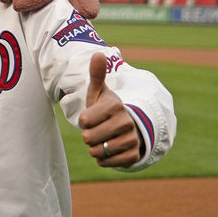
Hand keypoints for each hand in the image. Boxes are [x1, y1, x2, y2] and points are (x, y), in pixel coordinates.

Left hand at [79, 52, 142, 167]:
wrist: (125, 127)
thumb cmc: (105, 108)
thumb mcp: (99, 91)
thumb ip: (96, 74)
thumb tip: (99, 53)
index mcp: (115, 106)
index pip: (84, 120)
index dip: (83, 121)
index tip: (91, 116)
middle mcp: (126, 122)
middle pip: (89, 137)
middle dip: (88, 135)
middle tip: (97, 129)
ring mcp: (132, 139)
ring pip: (98, 151)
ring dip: (95, 148)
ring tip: (103, 139)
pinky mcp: (134, 155)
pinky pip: (108, 163)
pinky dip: (103, 160)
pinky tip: (108, 151)